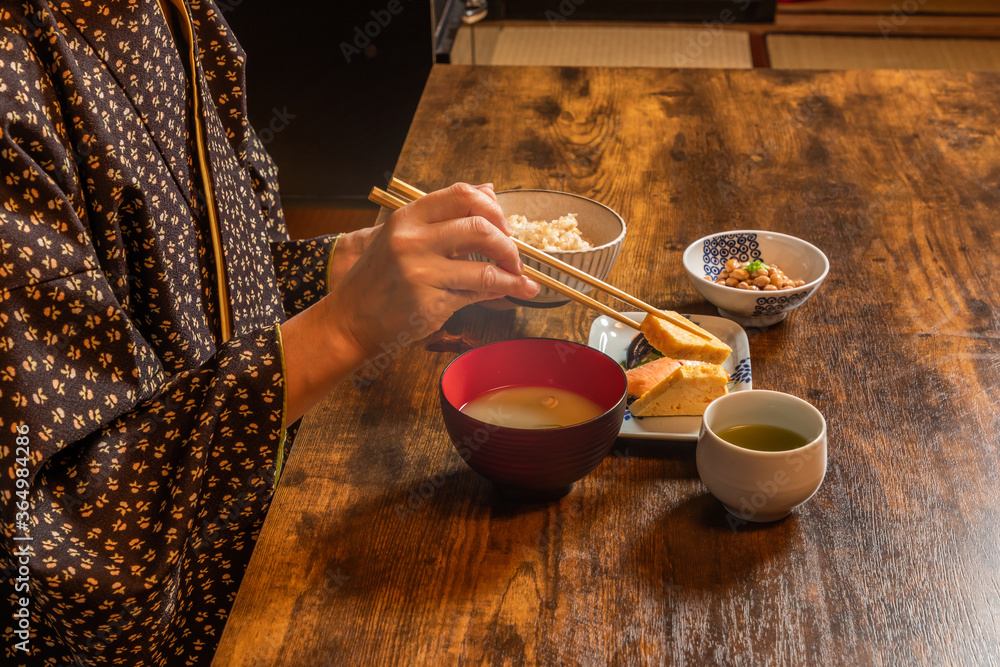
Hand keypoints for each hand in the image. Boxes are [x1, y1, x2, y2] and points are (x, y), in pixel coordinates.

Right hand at [324, 182, 539, 359]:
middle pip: (480, 227)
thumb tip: (490, 191)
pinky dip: (499, 293)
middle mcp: (413, 240)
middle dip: (508, 243)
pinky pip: (476, 295)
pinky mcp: (429, 303)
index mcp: (408, 218)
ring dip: (512, 274)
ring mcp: (421, 272)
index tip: (504, 225)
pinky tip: (507, 293)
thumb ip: (445, 215)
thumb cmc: (380, 278)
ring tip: (521, 280)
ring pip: (485, 268)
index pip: (462, 194)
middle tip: (515, 257)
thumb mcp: (403, 237)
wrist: (350, 320)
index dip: (492, 208)